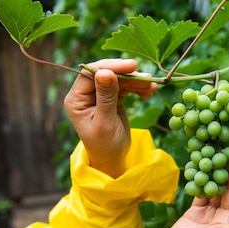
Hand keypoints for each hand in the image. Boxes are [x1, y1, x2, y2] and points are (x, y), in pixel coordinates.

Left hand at [64, 58, 156, 177]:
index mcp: (76, 99)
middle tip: (147, 78)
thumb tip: (105, 71)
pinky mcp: (112, 98)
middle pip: (106, 73)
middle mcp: (85, 94)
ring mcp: (99, 95)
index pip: (90, 74)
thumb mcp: (105, 122)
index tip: (131, 67)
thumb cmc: (105, 145)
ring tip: (152, 87)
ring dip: (136, 81)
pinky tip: (149, 92)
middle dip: (127, 75)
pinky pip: (125, 87)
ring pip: (118, 79)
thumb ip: (106, 97)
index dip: (110, 66)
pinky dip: (137, 88)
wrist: (113, 159)